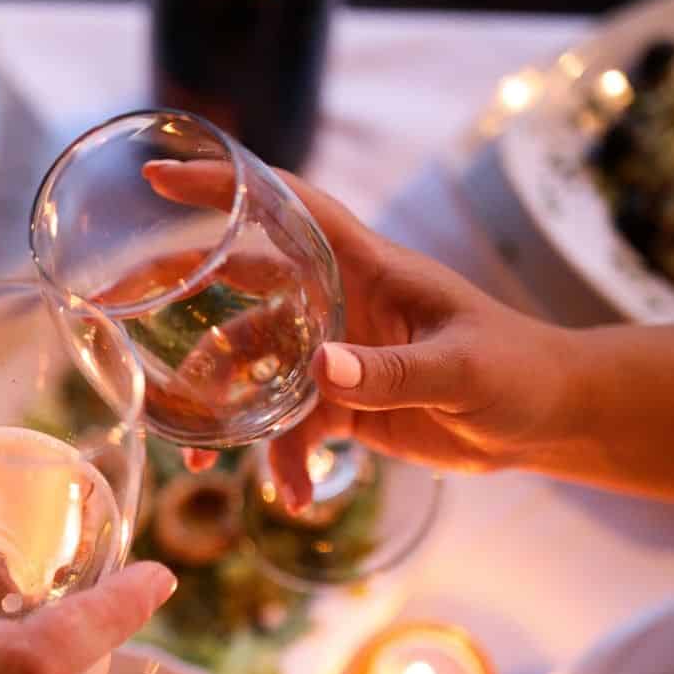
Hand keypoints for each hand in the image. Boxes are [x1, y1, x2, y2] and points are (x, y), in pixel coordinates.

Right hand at [144, 160, 578, 508]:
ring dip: (231, 415)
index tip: (162, 176)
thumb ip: (390, 372)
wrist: (549, 420)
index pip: (287, 207)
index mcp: (366, 265)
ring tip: (206, 465)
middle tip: (124, 313)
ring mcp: (338, 352)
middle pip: (244, 287)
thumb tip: (322, 371)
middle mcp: (340, 300)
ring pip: (257, 372)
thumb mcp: (460, 370)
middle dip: (185, 300)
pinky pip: (292, 429)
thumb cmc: (519, 370)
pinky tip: (293, 497)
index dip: (226, 187)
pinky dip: (285, 462)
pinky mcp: (345, 403)